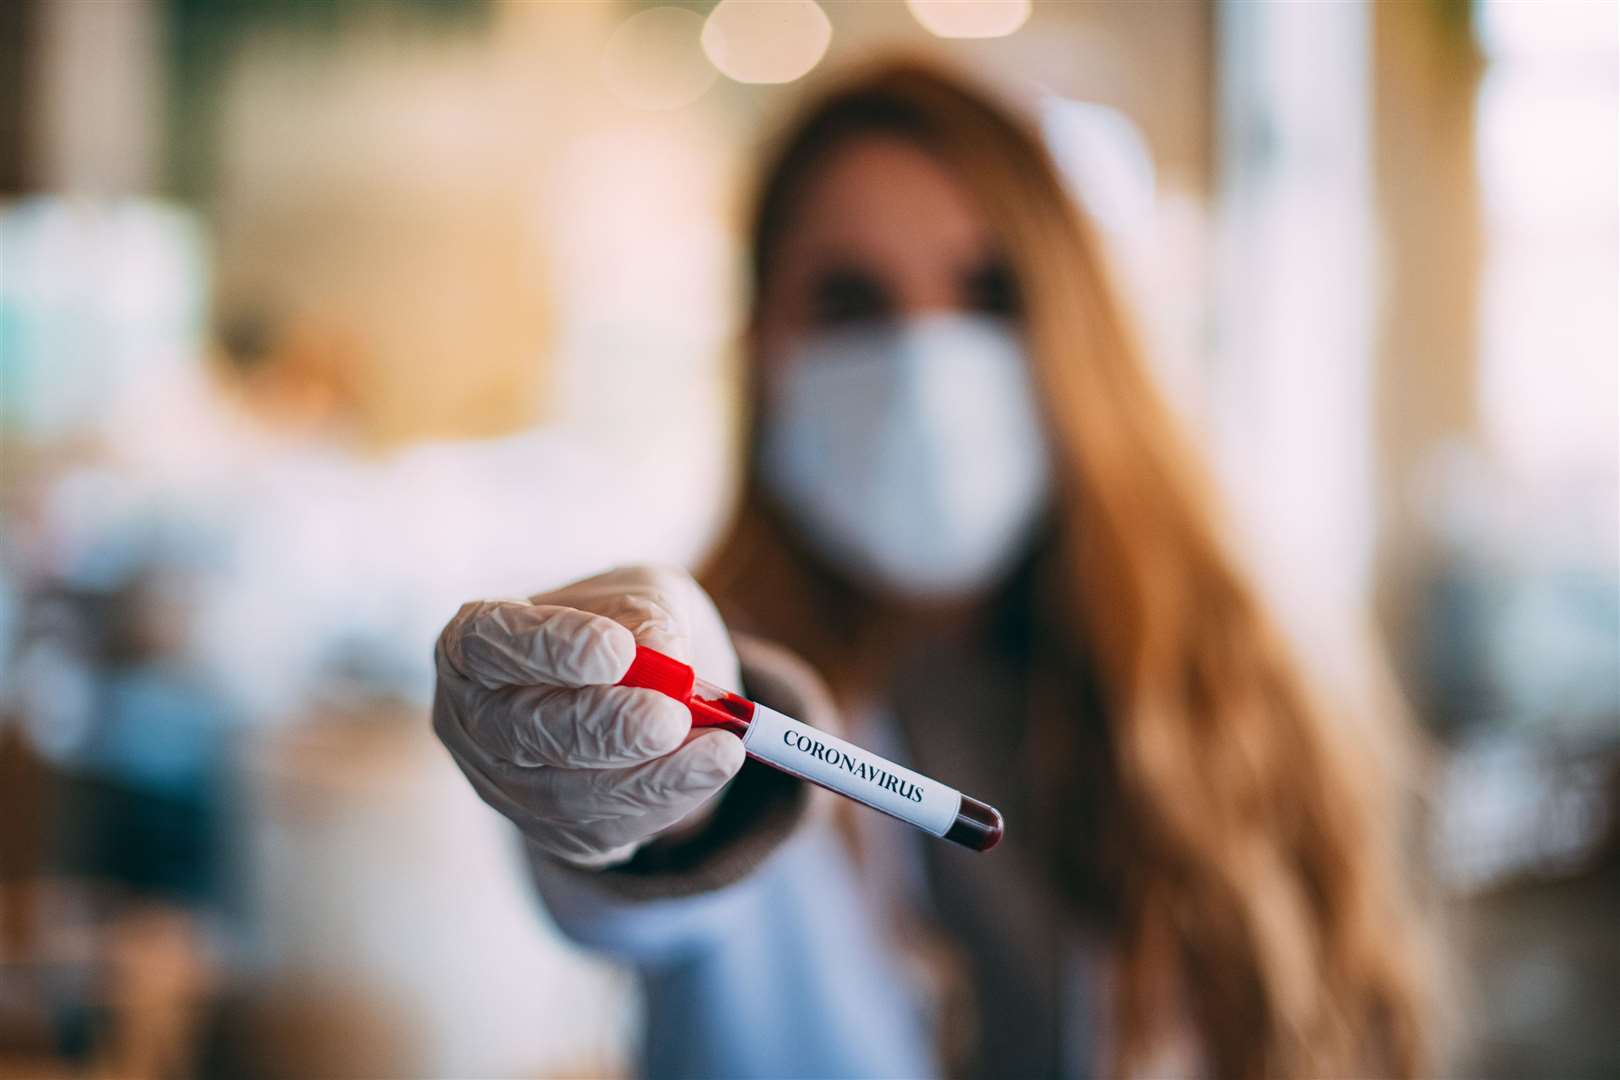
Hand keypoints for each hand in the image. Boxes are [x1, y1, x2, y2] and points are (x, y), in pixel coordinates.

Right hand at [433, 565, 745, 867]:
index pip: (490, 642)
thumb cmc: (627, 626)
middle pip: (524, 728)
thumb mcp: (644, 593)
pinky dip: (663, 801)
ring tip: (721, 750)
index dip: (549, 649)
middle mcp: (475, 717)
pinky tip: (709, 772)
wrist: (646, 692)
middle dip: (604, 726)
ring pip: (566, 793)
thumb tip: (662, 651)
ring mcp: (505, 784)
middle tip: (672, 718)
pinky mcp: (551, 832)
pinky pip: (603, 829)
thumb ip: (649, 613)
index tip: (618, 651)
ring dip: (649, 777)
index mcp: (477, 640)